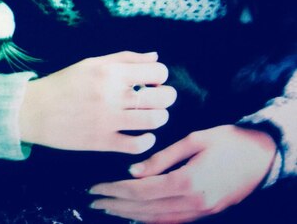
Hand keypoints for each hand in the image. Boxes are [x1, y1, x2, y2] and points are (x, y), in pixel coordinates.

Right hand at [19, 51, 175, 153]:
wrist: (36, 110)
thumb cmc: (65, 83)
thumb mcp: (92, 62)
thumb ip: (125, 58)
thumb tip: (155, 57)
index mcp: (111, 72)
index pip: (158, 71)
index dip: (160, 76)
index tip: (152, 80)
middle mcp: (113, 95)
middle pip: (162, 97)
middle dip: (167, 97)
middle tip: (158, 98)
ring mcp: (109, 120)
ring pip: (155, 121)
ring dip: (159, 117)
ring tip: (150, 115)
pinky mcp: (103, 142)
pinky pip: (138, 145)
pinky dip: (147, 140)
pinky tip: (142, 134)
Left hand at [89, 125, 276, 222]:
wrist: (262, 156)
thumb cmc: (227, 140)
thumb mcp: (194, 140)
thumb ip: (163, 158)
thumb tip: (133, 171)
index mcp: (188, 182)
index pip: (142, 190)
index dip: (116, 190)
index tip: (95, 186)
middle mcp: (193, 203)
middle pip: (145, 209)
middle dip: (116, 205)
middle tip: (93, 200)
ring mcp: (200, 213)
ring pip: (157, 220)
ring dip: (129, 215)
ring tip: (107, 208)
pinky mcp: (205, 213)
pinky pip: (171, 222)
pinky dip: (150, 221)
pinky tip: (136, 216)